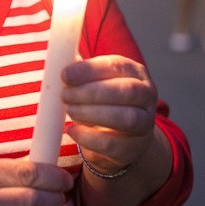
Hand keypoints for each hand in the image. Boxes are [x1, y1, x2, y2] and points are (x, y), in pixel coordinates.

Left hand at [61, 55, 157, 174]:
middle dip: (91, 92)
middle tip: (65, 95)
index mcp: (134, 72)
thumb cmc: (103, 101)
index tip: (65, 75)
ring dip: (92, 114)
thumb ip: (80, 70)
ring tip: (70, 110)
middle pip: (126, 91)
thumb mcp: (95, 82)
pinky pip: (113, 144)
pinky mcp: (133, 148)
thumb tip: (58, 57)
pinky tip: (72, 130)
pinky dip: (89, 138)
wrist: (123, 138)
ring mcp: (144, 124)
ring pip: (125, 118)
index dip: (90, 70)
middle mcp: (146, 96)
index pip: (116, 65)